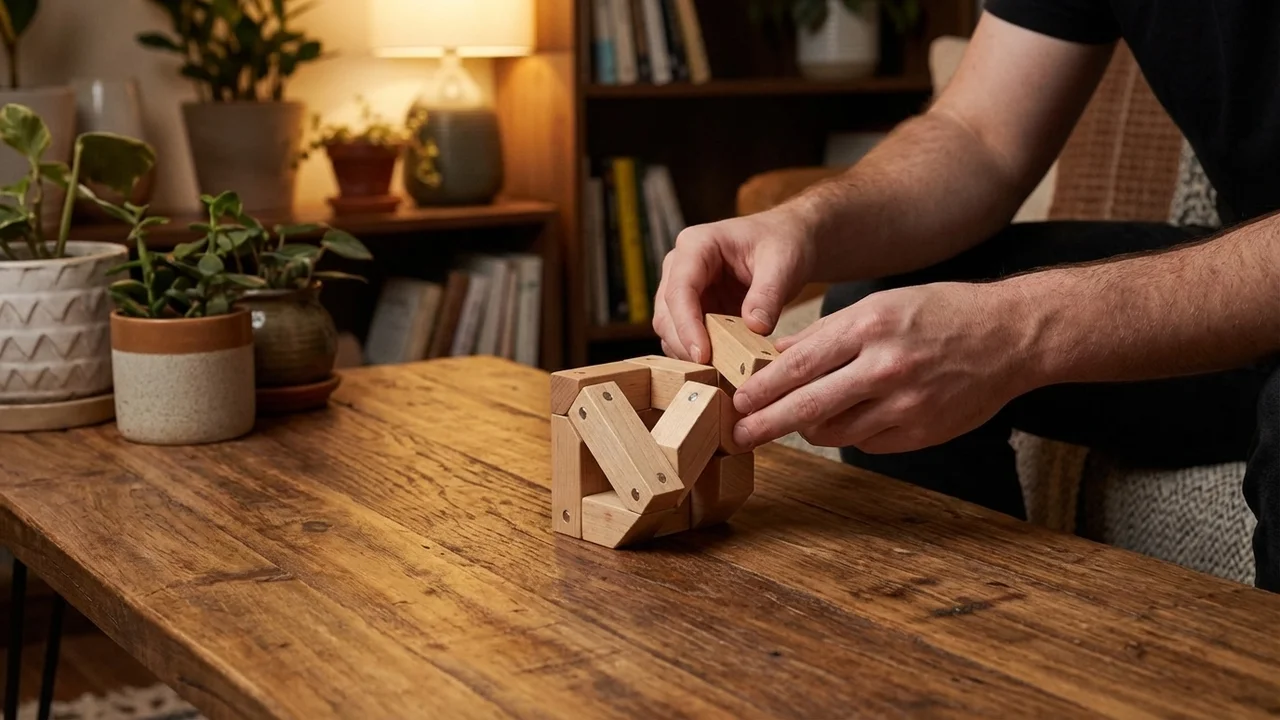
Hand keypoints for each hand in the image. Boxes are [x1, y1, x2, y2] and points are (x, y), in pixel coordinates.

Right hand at [654, 208, 815, 363]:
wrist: (787, 240)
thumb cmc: (781, 243)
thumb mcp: (782, 263)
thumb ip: (768, 294)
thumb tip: (755, 327)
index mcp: (696, 245)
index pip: (680, 289)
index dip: (686, 324)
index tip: (702, 354)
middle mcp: (681, 266)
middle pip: (667, 313)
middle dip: (685, 344)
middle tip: (711, 371)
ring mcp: (684, 289)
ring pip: (670, 328)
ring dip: (688, 351)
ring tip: (717, 371)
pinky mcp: (693, 309)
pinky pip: (684, 336)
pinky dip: (696, 353)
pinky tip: (718, 366)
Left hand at [731, 281, 1038, 453]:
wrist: (1010, 336)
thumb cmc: (941, 313)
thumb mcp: (882, 305)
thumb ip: (829, 333)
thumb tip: (777, 356)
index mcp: (870, 326)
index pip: (800, 364)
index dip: (762, 388)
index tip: (737, 401)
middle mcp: (885, 367)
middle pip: (809, 407)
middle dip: (766, 425)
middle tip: (738, 436)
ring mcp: (905, 404)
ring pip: (835, 431)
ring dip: (809, 429)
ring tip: (798, 420)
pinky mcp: (921, 432)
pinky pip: (867, 443)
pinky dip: (851, 433)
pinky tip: (853, 417)